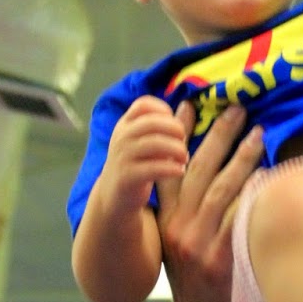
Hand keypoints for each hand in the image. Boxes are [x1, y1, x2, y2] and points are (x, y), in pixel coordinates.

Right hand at [103, 95, 190, 214]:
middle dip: (174, 129)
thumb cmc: (136, 165)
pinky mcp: (128, 177)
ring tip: (184, 158)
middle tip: (184, 141)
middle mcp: (122, 137)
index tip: (174, 123)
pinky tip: (180, 171)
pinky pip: (154, 168)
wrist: (114, 197)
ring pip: (154, 143)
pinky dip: (172, 168)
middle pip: (152, 122)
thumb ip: (161, 127)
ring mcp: (123, 156)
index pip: (143, 105)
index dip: (163, 110)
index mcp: (125, 125)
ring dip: (176, 149)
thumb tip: (188, 108)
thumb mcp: (143, 142)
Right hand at [155, 103, 263, 301]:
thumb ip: (188, 218)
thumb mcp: (180, 252)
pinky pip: (241, 215)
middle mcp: (179, 231)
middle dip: (216, 135)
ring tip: (259, 132)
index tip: (184, 105)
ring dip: (242, 155)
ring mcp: (201, 244)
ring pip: (222, 187)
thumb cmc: (199, 291)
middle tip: (236, 108)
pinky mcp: (223, 259)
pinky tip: (270, 172)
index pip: (168, 170)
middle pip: (197, 170)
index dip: (175, 137)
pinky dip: (255, 191)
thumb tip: (209, 180)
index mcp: (166, 225)